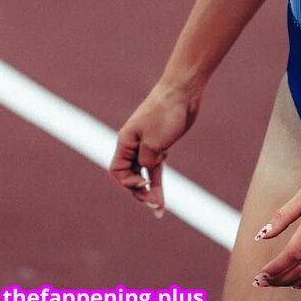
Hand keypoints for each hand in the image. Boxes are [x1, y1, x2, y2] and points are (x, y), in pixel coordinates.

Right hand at [109, 83, 199, 215]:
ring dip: (150, 191)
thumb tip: (146, 174)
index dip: (128, 183)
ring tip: (158, 210)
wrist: (183, 91)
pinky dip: (158, 182)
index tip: (143, 183)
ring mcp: (147, 145)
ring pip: (144, 173)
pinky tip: (160, 197)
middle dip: (139, 192)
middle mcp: (133, 144)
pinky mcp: (162, 144)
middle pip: (129, 175)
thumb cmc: (166, 113)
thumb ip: (147, 161)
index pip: (117, 171)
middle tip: (152, 203)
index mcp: (125, 141)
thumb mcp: (154, 143)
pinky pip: (155, 167)